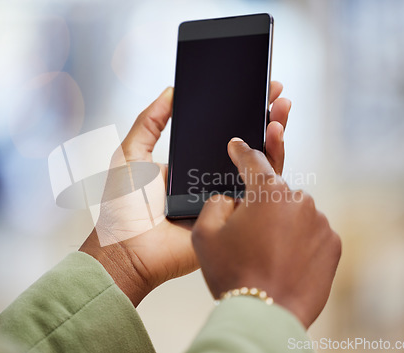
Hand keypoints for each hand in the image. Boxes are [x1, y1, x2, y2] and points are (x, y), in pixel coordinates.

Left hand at [80, 84, 290, 305]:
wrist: (129, 251)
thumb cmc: (123, 209)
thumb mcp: (131, 155)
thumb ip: (149, 123)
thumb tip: (170, 92)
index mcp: (190, 164)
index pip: (222, 134)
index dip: (239, 112)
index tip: (254, 90)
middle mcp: (211, 180)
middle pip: (245, 146)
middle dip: (263, 118)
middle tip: (275, 94)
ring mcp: (225, 199)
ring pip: (258, 166)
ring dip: (274, 137)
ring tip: (280, 111)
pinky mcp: (234, 217)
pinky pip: (259, 192)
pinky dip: (273, 167)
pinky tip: (276, 141)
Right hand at [191, 139, 340, 327]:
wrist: (265, 314)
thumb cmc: (232, 273)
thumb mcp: (204, 233)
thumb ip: (215, 202)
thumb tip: (231, 199)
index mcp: (268, 192)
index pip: (253, 160)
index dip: (241, 151)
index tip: (237, 144)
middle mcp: (299, 200)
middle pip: (274, 192)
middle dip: (260, 204)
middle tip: (246, 232)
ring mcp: (320, 222)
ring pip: (293, 212)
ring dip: (280, 223)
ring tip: (265, 253)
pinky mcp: (333, 244)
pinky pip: (311, 232)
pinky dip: (298, 240)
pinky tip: (284, 260)